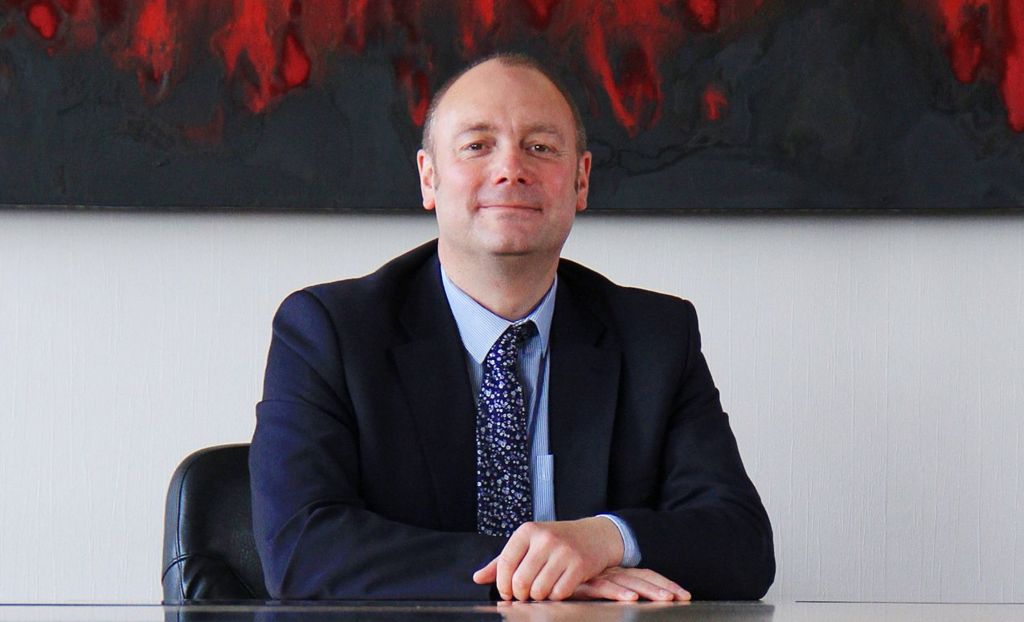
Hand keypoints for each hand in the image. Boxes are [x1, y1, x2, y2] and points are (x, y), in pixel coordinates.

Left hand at [472, 517, 623, 600]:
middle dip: (521, 594)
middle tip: (526, 593)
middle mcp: (545, 539)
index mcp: (527, 531)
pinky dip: (555, 596)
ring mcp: (563, 551)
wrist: (594, 535)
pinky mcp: (578, 565)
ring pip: (539, 590)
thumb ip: (502, 561)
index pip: (505, 563)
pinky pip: (558, 594)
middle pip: (521, 581)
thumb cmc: (557, 540)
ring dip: (538, 596)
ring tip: (542, 588)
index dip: (503, 584)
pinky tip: (557, 587)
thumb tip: (477, 578)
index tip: (507, 592)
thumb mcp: (528, 543)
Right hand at [571, 567, 690, 601]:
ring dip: (648, 590)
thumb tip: (634, 594)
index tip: (683, 594)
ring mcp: (597, 576)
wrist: (543, 565)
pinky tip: (630, 597)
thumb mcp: (594, 583)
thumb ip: (610, 587)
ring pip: (627, 582)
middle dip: (663, 587)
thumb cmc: (569, 576)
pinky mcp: (583, 582)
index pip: (644, 575)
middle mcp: (609, 571)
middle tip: (682, 597)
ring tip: (666, 599)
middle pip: (642, 577)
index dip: (663, 583)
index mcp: (615, 571)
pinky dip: (617, 592)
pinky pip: (602, 587)